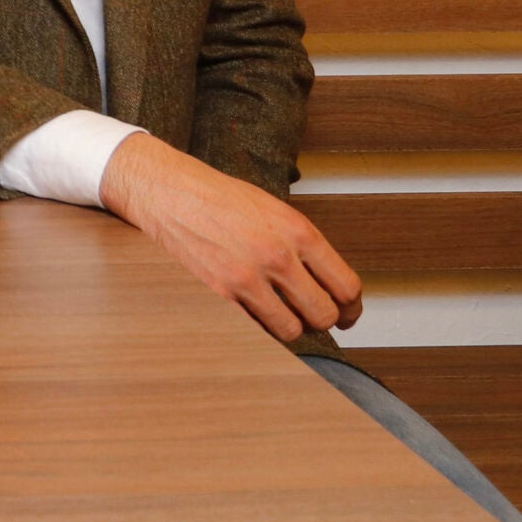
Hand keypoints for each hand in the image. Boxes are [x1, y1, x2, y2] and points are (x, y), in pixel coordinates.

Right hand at [99, 132, 362, 343]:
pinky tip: (254, 312)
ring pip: (292, 330)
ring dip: (289, 325)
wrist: (170, 192)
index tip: (347, 313)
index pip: (347, 287)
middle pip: (324, 314)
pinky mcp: (220, 294)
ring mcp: (248, 278)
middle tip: (313, 316)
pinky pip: (256, 329)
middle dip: (322, 319)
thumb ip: (304, 246)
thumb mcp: (275, 211)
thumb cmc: (220, 197)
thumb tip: (329, 284)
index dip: (351, 308)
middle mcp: (278, 256)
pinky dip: (259, 327)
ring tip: (280, 312)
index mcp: (298, 231)